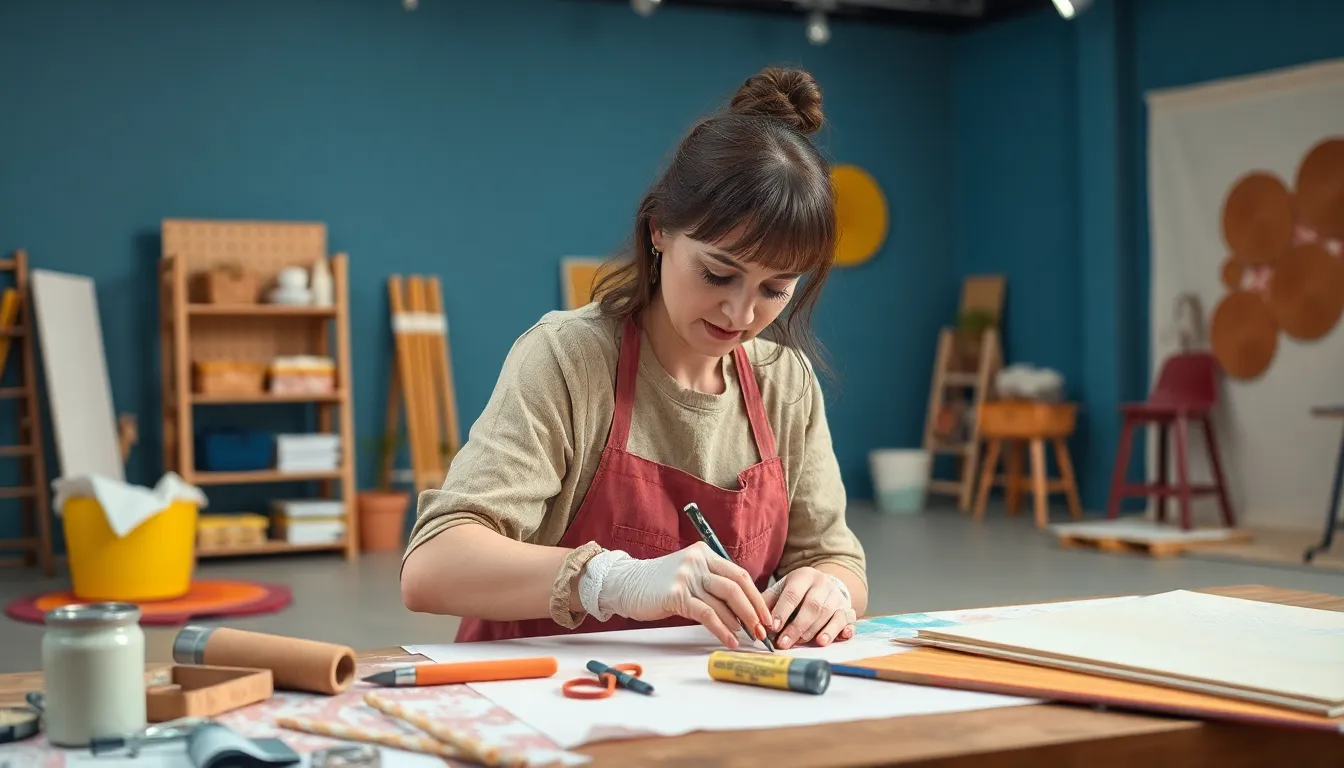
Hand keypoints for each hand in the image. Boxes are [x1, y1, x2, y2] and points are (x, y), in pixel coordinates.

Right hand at [579, 543, 773, 648]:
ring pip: (724, 601)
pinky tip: (729, 640)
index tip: (765, 616)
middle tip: (763, 630)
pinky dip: (722, 629)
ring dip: (740, 622)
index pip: (739, 575)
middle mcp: (697, 561)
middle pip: (736, 586)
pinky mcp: (676, 594)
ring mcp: (686, 576)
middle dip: (753, 610)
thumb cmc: (657, 585)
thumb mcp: (687, 576)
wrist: (624, 585)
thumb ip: (710, 584)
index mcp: (704, 554)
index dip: (756, 597)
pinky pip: (707, 614)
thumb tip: (741, 610)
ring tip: (749, 638)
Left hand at [763, 567, 855, 648]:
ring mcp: (838, 597)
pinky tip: (831, 640)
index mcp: (804, 576)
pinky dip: (841, 631)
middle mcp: (824, 584)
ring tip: (802, 644)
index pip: (793, 593)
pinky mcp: (848, 610)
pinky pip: (847, 621)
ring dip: (814, 632)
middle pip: (813, 606)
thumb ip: (769, 602)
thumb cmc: (798, 591)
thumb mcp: (782, 589)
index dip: (783, 610)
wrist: (824, 586)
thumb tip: (755, 619)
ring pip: (829, 615)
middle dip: (797, 627)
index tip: (773, 627)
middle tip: (784, 643)